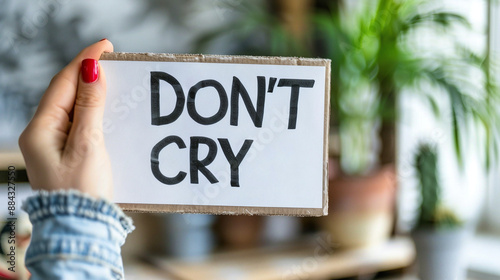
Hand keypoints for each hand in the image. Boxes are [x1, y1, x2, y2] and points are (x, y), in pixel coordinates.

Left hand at [19, 40, 113, 198]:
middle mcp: (42, 134)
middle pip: (65, 92)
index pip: (63, 83)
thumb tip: (92, 70)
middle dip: (87, 73)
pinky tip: (106, 108)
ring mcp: (53, 144)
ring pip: (73, 106)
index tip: (106, 46)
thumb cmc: (82, 190)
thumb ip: (90, 106)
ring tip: (113, 79)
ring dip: (92, 91)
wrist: (82, 227)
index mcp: (41, 130)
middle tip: (112, 59)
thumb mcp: (88, 144)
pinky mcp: (66, 153)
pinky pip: (78, 122)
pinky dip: (93, 110)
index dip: (84, 61)